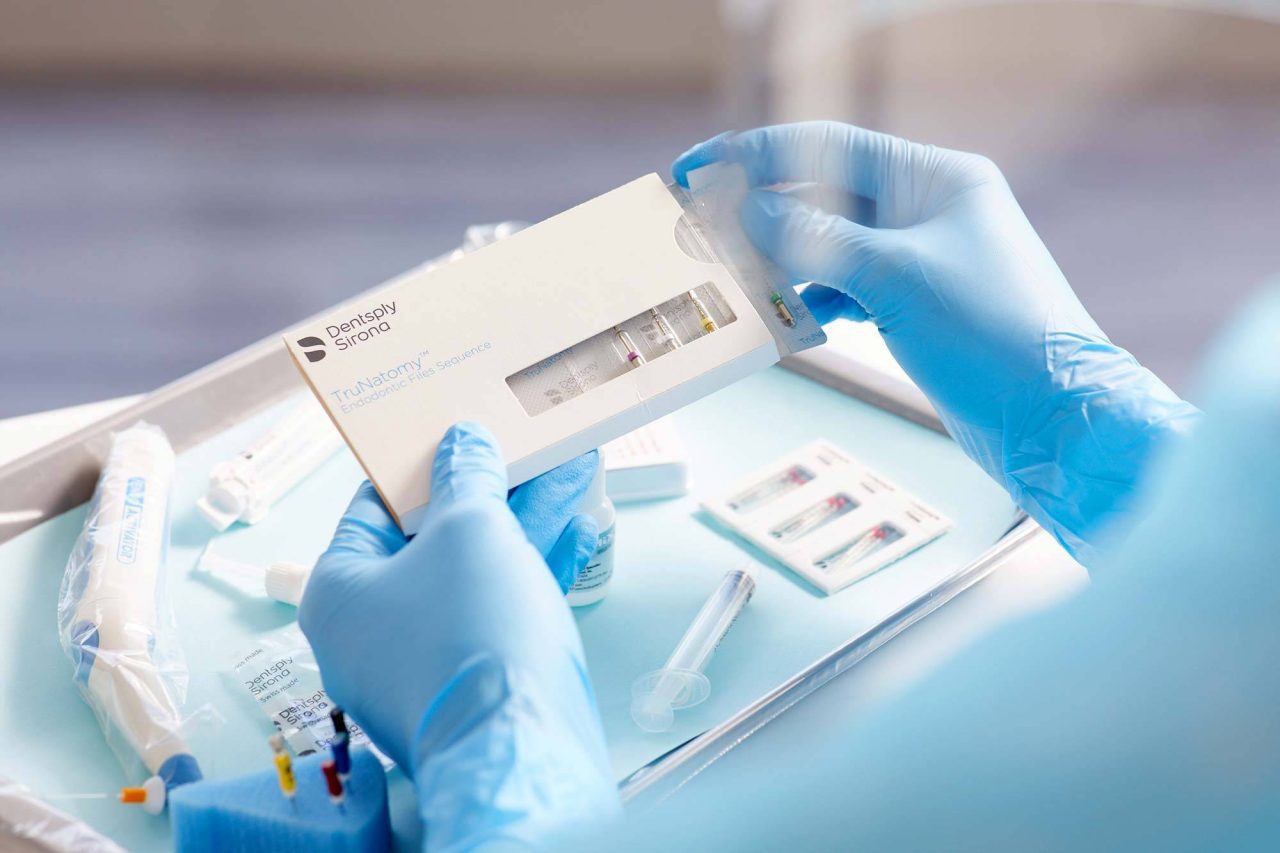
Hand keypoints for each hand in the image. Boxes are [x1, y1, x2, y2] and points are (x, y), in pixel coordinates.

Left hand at [299, 424, 616, 847]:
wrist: (519, 749)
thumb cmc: (471, 634)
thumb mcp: (469, 530)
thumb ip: (467, 476)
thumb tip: (464, 442)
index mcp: (339, 590)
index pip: (374, 506)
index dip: (422, 462)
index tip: (459, 431)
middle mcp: (372, 630)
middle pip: (433, 538)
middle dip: (491, 488)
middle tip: (524, 445)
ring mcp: (425, 660)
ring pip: (477, 572)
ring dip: (526, 520)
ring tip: (572, 469)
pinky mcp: (474, 681)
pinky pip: (501, 608)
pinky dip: (537, 567)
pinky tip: (582, 529)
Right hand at [675, 122, 1196, 560]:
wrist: (1053, 421)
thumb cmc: (990, 335)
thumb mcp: (894, 279)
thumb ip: (816, 241)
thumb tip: (746, 211)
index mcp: (936, 179)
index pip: (830, 148)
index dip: (756, 154)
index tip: (698, 166)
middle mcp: (929, 210)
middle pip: (826, 197)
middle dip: (763, 211)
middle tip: (698, 225)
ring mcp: (923, 260)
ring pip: (832, 246)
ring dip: (782, 259)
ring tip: (729, 274)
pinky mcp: (917, 306)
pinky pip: (848, 288)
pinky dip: (813, 297)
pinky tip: (781, 313)